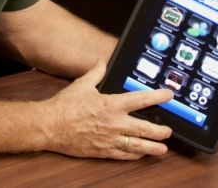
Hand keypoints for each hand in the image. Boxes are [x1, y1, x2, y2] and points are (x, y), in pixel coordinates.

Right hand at [41, 60, 173, 159]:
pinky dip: (135, 155)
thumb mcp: (82, 84)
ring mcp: (109, 139)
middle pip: (145, 129)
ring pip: (137, 146)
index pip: (140, 100)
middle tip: (169, 131)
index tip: (168, 96)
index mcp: (111, 105)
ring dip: (152, 148)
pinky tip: (141, 154)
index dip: (157, 97)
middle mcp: (114, 124)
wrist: (49, 126)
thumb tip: (101, 62)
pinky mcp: (102, 151)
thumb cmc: (64, 106)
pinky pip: (123, 155)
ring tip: (163, 149)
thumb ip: (95, 73)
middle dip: (160, 131)